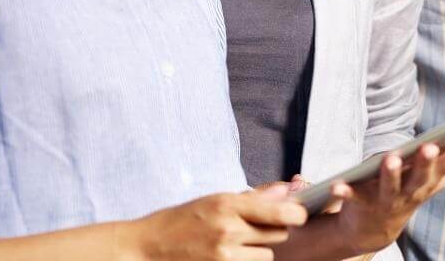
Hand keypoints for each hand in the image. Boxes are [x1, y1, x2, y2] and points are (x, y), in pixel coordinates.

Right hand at [120, 184, 307, 260]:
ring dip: (258, 250)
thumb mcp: (214, 200)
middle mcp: (229, 229)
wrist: (146, 247)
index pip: (279, 211)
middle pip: (278, 233)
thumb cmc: (180, 221)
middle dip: (273, 230)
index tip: (298, 213)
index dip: (296, 213)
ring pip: (267, 255)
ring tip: (237, 244)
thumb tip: (286, 191)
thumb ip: (252, 198)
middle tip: (256, 228)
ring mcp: (224, 255)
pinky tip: (229, 256)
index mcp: (227, 204)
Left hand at [325, 119, 444, 253]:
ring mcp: (388, 197)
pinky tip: (338, 186)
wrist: (374, 229)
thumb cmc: (413, 190)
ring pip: (391, 186)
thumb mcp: (444, 173)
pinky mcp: (362, 202)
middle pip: (425, 174)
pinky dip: (345, 192)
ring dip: (392, 173)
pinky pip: (352, 196)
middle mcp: (415, 188)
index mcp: (436, 176)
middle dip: (429, 161)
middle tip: (432, 146)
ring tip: (391, 159)